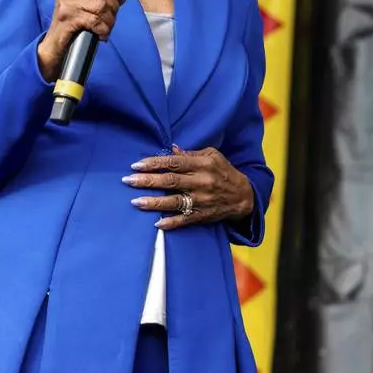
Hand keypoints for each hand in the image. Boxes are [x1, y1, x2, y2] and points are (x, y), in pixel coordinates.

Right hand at [38, 0, 130, 80]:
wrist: (56, 41)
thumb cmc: (75, 20)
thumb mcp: (90, 3)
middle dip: (114, 4)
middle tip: (111, 16)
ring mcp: (66, 0)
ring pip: (101, 6)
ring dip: (109, 20)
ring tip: (107, 27)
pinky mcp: (68, 16)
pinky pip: (95, 20)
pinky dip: (103, 29)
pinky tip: (102, 34)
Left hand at [122, 145, 254, 230]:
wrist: (244, 196)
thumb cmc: (224, 172)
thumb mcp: (212, 156)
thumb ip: (191, 153)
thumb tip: (171, 149)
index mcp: (202, 165)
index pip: (174, 162)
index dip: (154, 163)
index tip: (136, 165)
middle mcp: (201, 182)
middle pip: (170, 181)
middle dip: (147, 181)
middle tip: (128, 181)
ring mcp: (202, 201)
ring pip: (175, 202)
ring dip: (154, 202)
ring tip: (136, 201)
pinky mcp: (203, 216)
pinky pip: (185, 220)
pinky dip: (171, 223)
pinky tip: (157, 223)